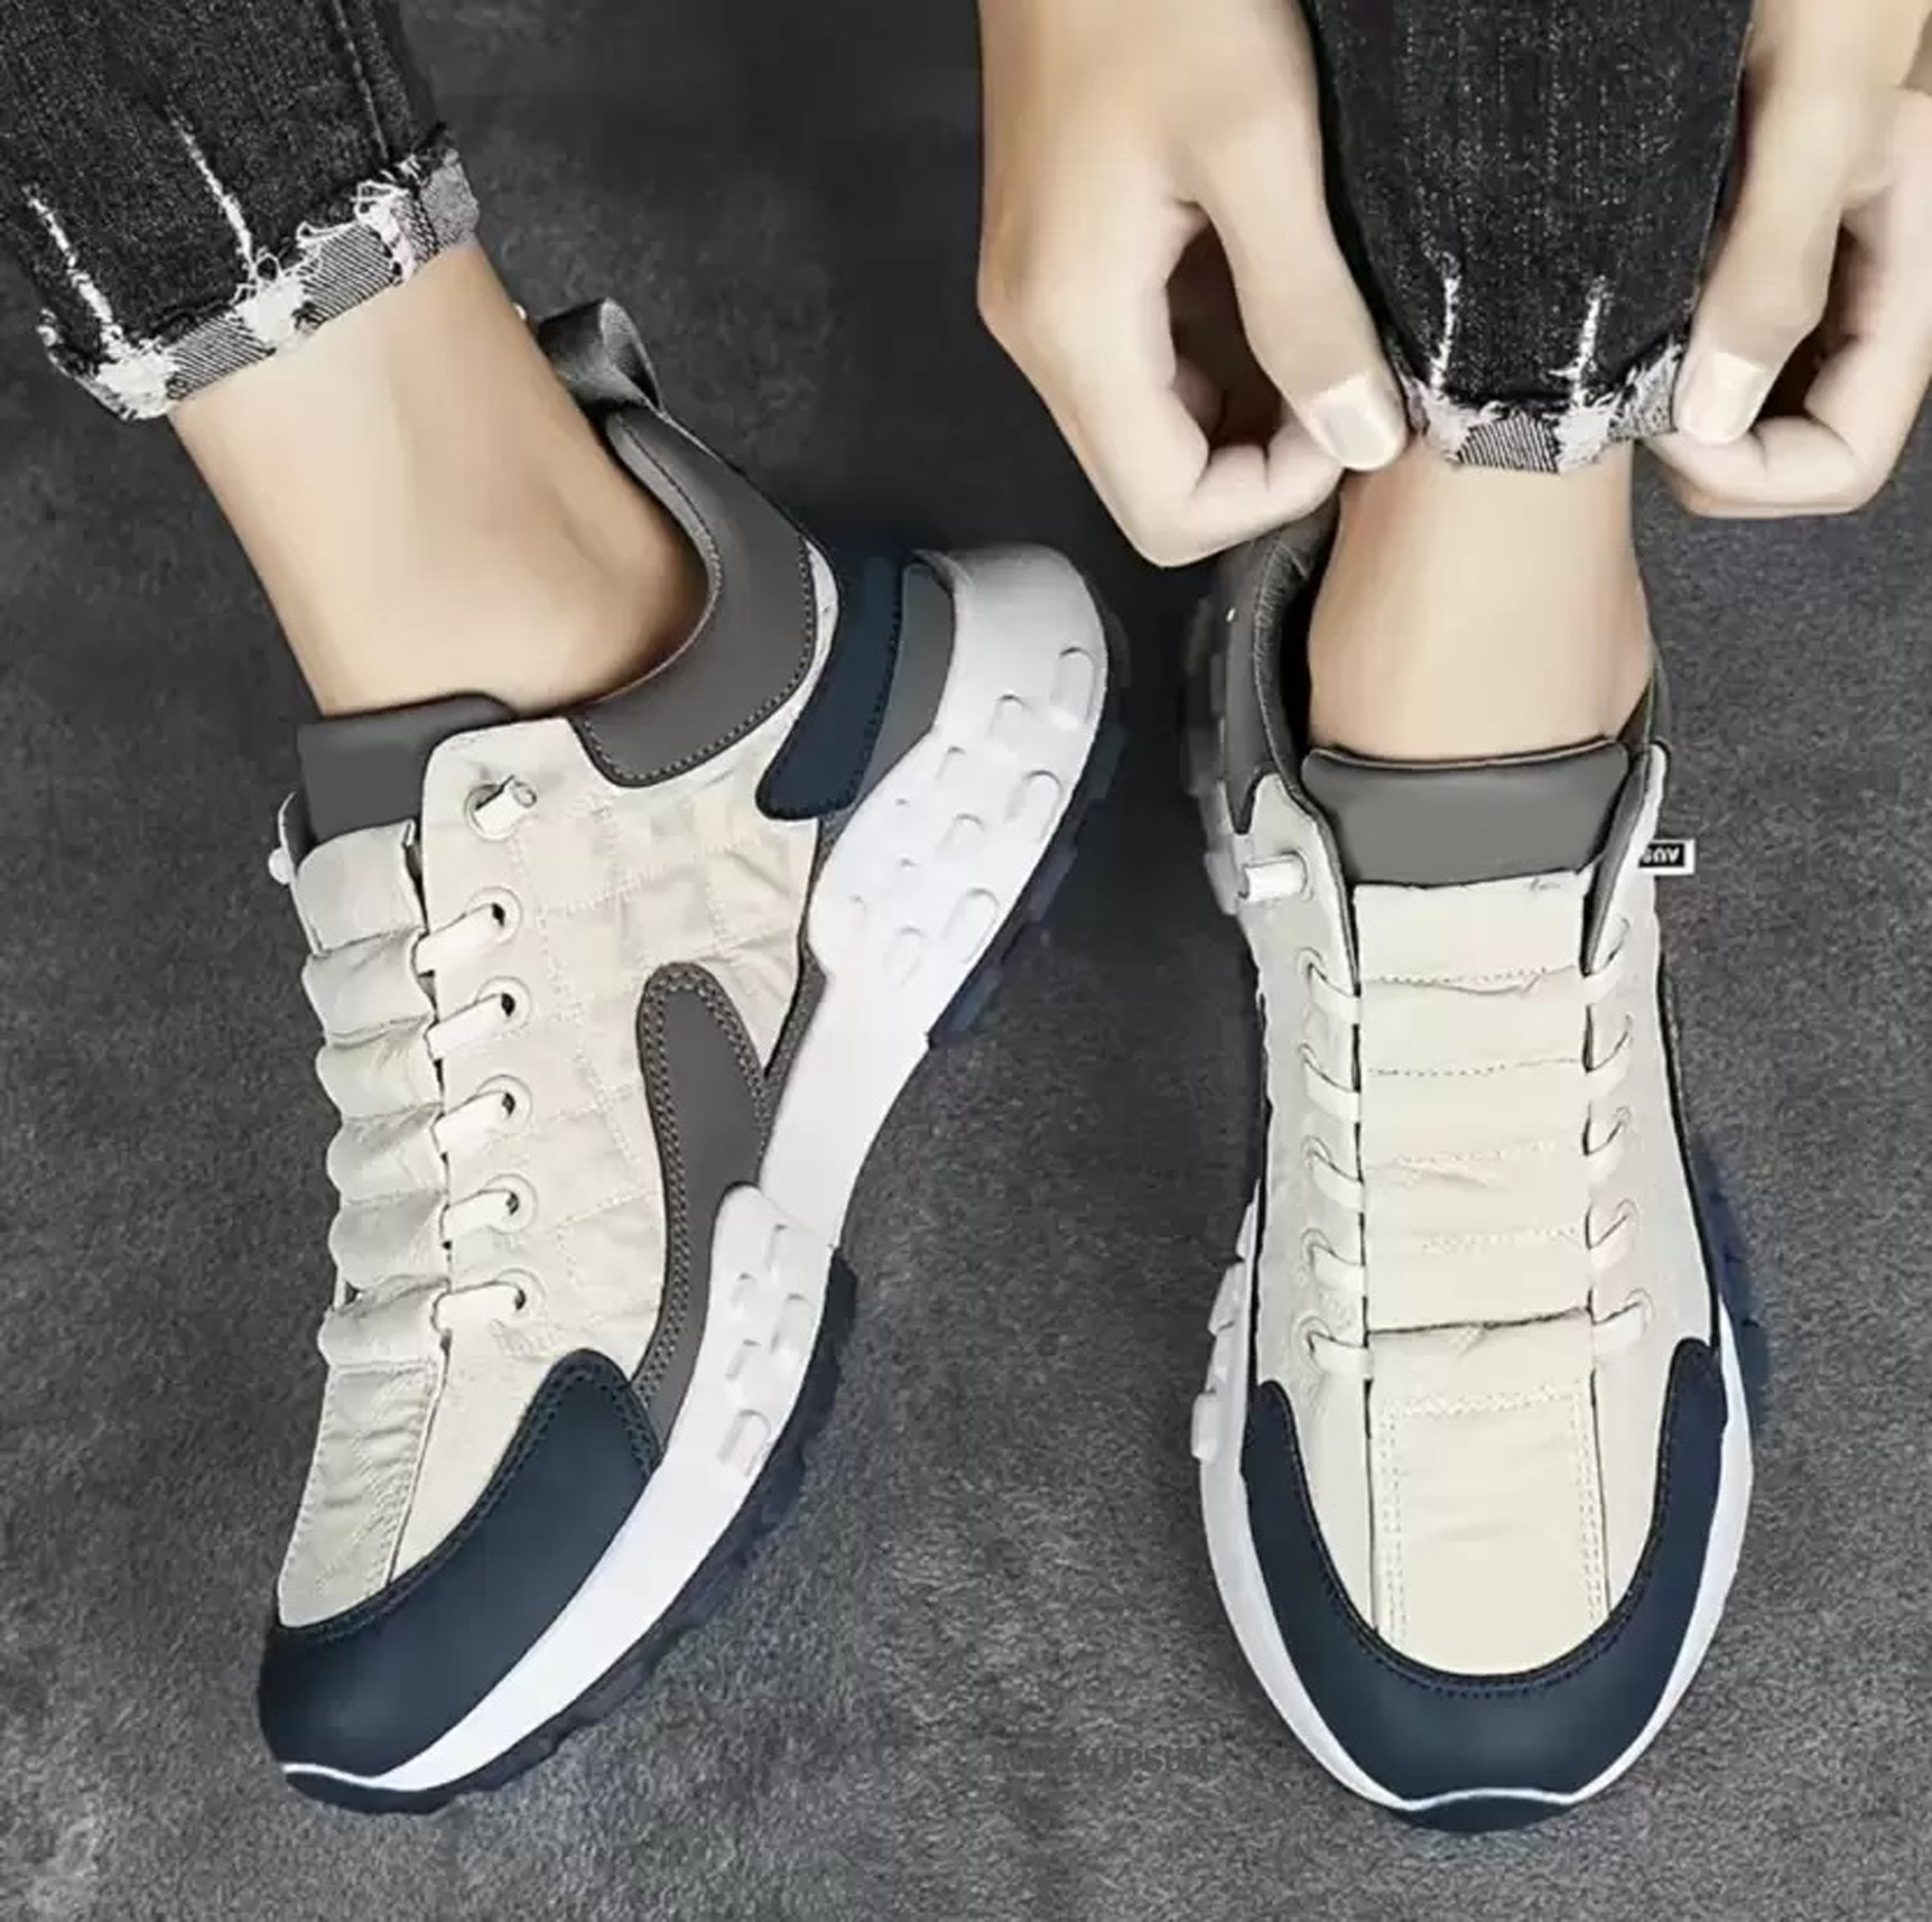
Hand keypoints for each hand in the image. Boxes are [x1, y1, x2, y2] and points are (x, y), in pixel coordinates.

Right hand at [976, 0, 1404, 565]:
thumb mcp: (1262, 148)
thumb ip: (1308, 312)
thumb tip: (1365, 444)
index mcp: (1070, 330)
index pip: (1166, 513)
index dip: (1273, 494)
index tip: (1354, 413)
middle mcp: (1039, 339)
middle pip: (1154, 483)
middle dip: (1266, 455)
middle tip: (1353, 368)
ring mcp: (1042, 303)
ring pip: (1154, 426)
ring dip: (1249, 404)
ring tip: (1325, 318)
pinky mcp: (1061, 264)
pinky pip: (1146, 359)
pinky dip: (1221, 351)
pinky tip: (1275, 276)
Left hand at [1657, 7, 1931, 516]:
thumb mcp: (1808, 118)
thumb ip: (1775, 267)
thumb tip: (1714, 419)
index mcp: (1908, 273)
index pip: (1848, 456)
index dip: (1750, 472)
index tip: (1659, 420)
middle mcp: (1862, 291)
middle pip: (1793, 451)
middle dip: (1706, 453)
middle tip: (1628, 394)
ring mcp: (1806, 277)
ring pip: (1745, 413)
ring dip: (1677, 411)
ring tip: (1625, 351)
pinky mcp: (1745, 251)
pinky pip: (1705, 351)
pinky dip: (1657, 356)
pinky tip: (1622, 318)